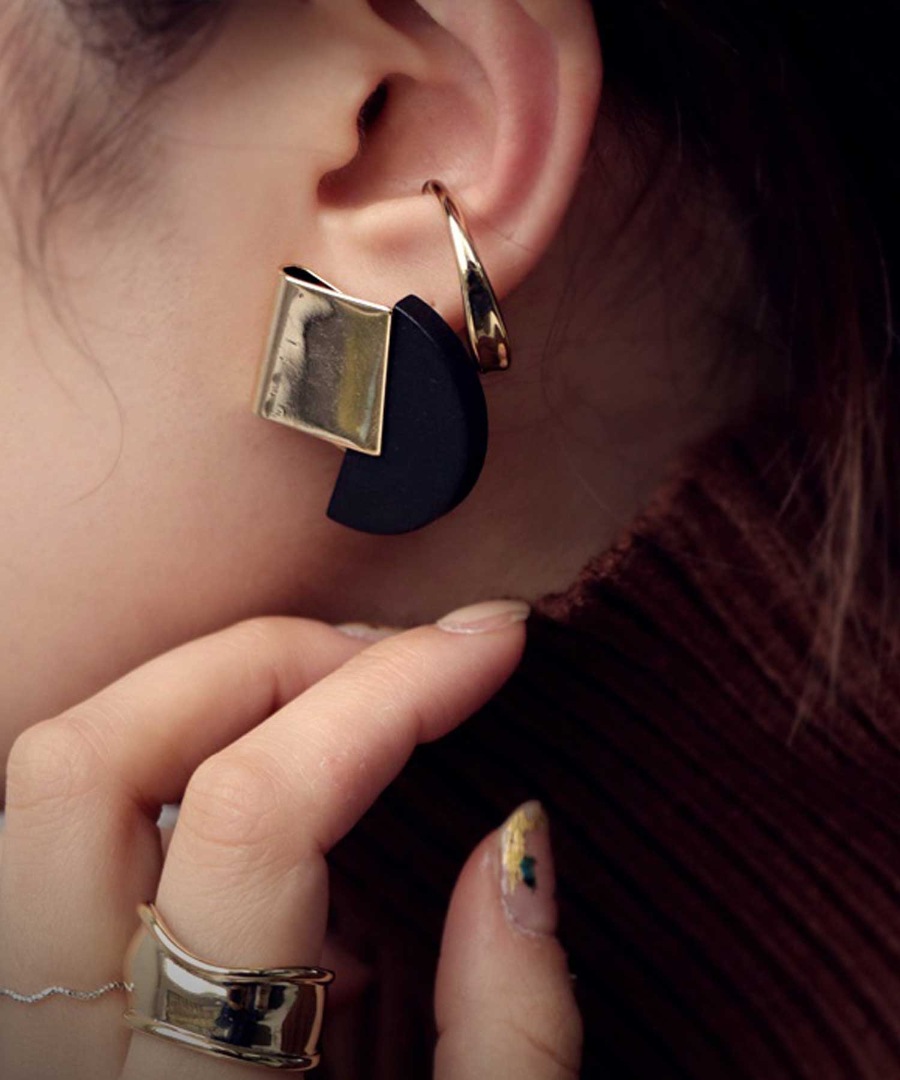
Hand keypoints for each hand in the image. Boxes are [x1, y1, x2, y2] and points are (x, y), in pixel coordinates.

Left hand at [0, 603, 580, 1077]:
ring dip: (202, 700)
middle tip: (395, 659)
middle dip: (265, 663)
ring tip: (340, 698)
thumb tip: (517, 838)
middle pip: (92, 761)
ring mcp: (23, 1035)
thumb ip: (512, 1037)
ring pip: (49, 785)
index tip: (488, 642)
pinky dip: (174, 776)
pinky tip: (283, 811)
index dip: (384, 694)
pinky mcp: (31, 1021)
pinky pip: (65, 846)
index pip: (258, 817)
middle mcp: (59, 1059)